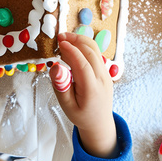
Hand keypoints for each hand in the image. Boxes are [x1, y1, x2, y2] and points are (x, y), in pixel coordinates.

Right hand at [51, 32, 116, 158]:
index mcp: (92, 89)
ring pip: (95, 50)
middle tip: (59, 37)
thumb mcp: (66, 106)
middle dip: (75, 40)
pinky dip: (85, 47)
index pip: (82, 63)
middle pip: (91, 52)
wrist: (99, 123)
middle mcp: (102, 78)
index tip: (59, 43)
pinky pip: (96, 54)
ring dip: (81, 41)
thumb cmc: (81, 115)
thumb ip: (61, 86)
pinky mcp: (105, 71)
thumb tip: (55, 67)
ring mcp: (106, 74)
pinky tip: (73, 48)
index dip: (71, 50)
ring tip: (65, 39)